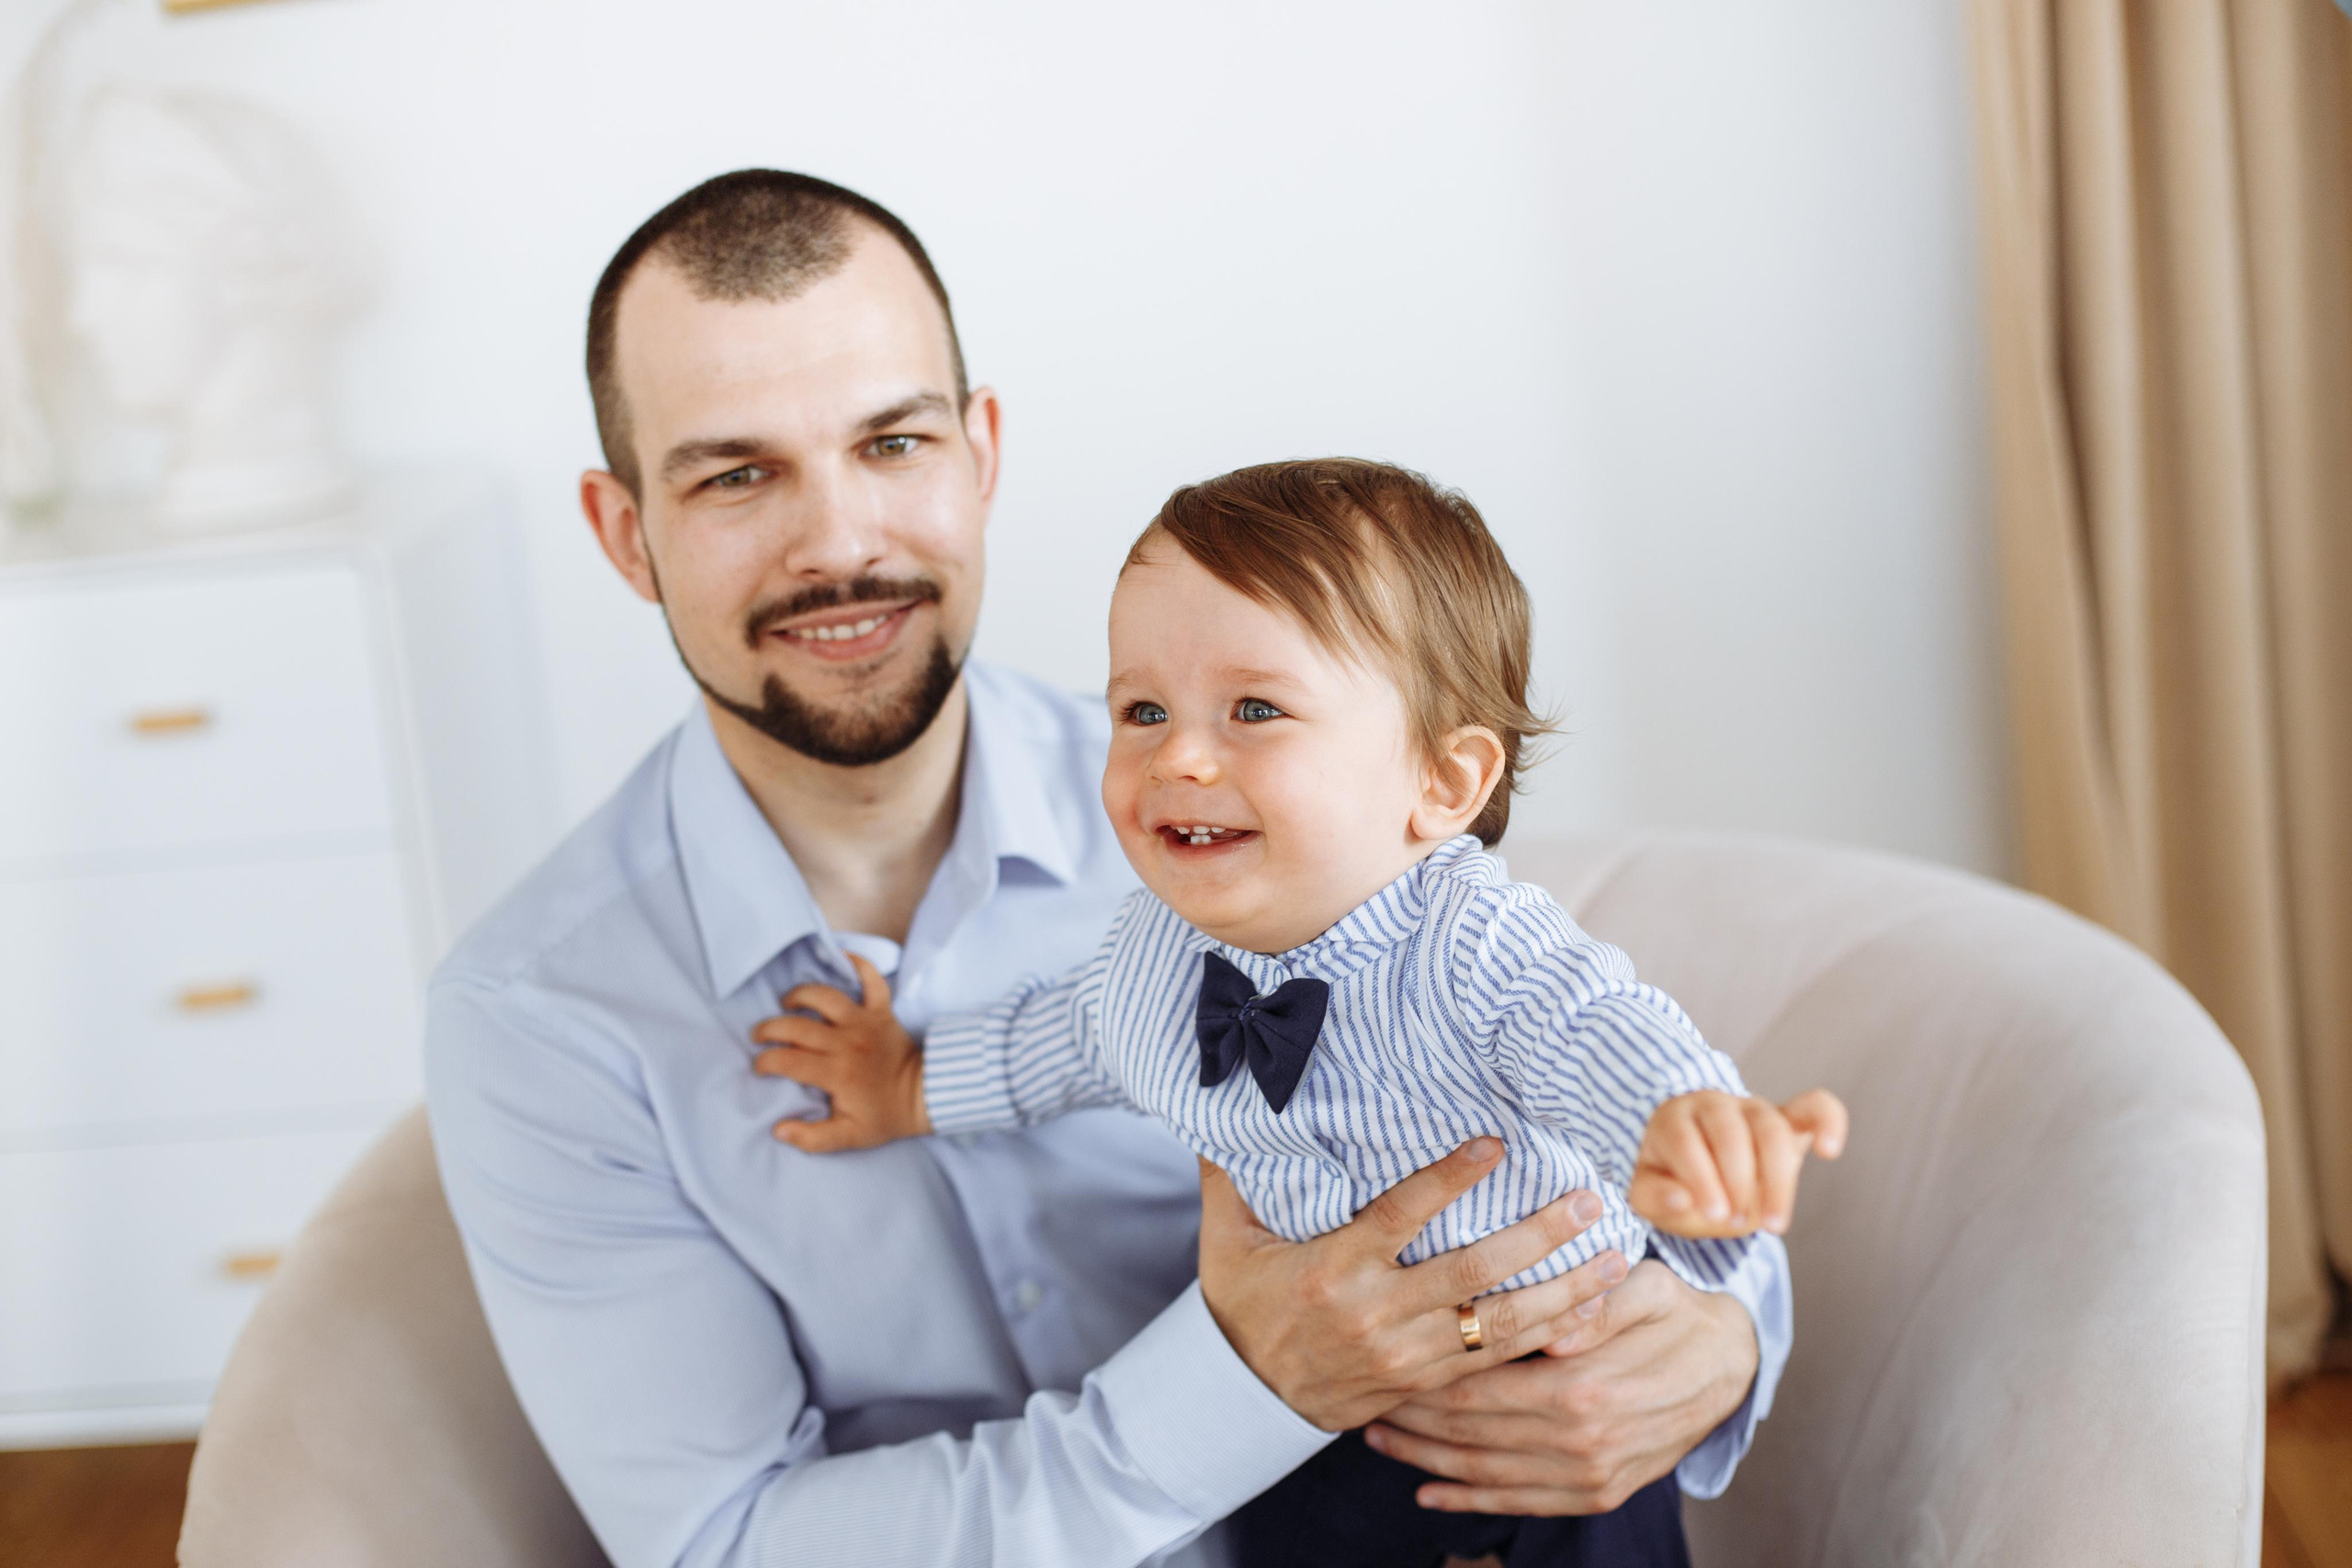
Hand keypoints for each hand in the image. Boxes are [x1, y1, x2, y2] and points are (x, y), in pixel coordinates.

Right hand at [750, 953, 930, 1151]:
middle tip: (760, 1036)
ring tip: (788, 1004)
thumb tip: (778, 1130)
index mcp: (836, 1073)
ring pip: (825, 996)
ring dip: (801, 995)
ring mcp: (865, 1022)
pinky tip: (840, 957)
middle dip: (770, 1029)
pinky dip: (858, 964)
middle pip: (797, 1025)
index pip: (787, 1060)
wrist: (925, 1096)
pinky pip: (871, 979)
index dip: (766, 1062)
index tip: (760, 1067)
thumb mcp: (849, 1138)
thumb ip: (812, 1139)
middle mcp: (847, 1042)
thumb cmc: (884, 1116)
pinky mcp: (882, 1010)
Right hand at [1197, 1141, 1628, 1432]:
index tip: (1495, 1144)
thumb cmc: (1242, 1300)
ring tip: (1613, 1259)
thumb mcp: (1228, 1235)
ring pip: (1498, 1325)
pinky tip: (1587, 1314)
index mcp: (1333, 1268)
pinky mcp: (1424, 1384)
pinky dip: (1544, 1338)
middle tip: (1588, 1200)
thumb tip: (1231, 1103)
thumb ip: (1236, 1169)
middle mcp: (1376, 1313)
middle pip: (1472, 1272)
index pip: (1402, 1214)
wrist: (1242, 1397)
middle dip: (1538, 1236)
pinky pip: (1494, 1362)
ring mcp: (1406, 1355)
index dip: (1449, 1178)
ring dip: (1563, 1292)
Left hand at [1366, 1256, 1757, 1514]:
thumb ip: (1596, 1306)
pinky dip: (1470, 1503)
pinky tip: (1429, 1491)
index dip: (1427, 1377)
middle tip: (1365, 1398)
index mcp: (1583, 1386)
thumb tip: (1550, 1325)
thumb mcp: (1646, 1289)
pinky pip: (1521, 1504)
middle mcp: (1581, 1440)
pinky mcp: (1597, 1494)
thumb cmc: (1676, 1313)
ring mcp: (1589, 1475)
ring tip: (1378, 1438)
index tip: (1386, 1363)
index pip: (1480, 1385)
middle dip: (1413, 1416)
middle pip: (1472, 1431)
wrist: (1728, 1367)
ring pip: (1487, 1474)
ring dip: (1426, 1459)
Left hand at [1628, 1087, 1847, 1237]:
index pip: (1686, 1141)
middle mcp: (1713, 1104)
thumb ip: (1656, 1198)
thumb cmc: (1670, 1182)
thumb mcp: (1646, 1196)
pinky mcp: (1787, 1119)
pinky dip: (1828, 1121)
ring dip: (1777, 1180)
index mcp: (1672, 1118)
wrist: (1698, 1171)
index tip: (1713, 1215)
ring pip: (1772, 1129)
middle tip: (1733, 1224)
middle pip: (1731, 1133)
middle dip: (1737, 1183)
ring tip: (1773, 1224)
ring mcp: (1753, 1108)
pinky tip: (1829, 1149)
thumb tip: (1681, 1199)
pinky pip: (1814, 1106)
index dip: (1701, 1178)